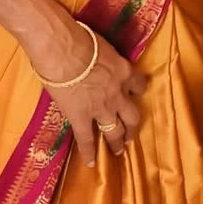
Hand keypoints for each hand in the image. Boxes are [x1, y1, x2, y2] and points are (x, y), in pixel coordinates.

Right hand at [34, 22, 146, 165]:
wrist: (64, 50)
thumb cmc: (81, 39)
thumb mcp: (102, 46)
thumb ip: (104, 59)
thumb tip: (96, 59)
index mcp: (124, 72)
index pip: (139, 84)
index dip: (138, 90)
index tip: (137, 94)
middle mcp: (118, 94)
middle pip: (132, 115)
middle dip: (132, 126)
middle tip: (131, 134)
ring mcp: (101, 109)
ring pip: (115, 132)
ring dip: (117, 142)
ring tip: (119, 151)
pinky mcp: (82, 119)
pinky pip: (87, 139)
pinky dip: (89, 153)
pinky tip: (90, 163)